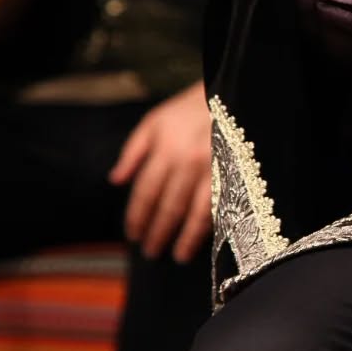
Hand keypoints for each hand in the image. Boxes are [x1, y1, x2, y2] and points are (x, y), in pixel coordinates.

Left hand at [109, 81, 212, 262]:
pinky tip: (206, 240)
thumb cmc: (188, 109)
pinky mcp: (235, 174)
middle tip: (151, 252)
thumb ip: (133, 151)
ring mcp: (214, 169)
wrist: (229, 94)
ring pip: (197, 212)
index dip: (137, 217)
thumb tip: (116, 181)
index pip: (146, 192)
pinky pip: (222, 206)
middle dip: (158, 232)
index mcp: (165, 149)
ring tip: (177, 256)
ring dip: (186, 238)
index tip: (132, 235)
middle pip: (169, 206)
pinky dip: (213, 226)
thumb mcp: (155, 121)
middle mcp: (188, 162)